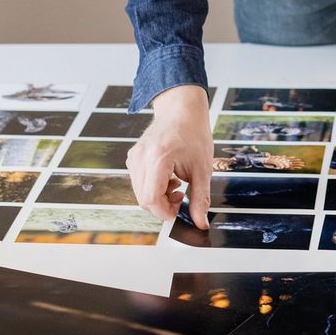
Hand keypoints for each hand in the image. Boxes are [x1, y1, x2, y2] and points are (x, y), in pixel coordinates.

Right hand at [125, 85, 212, 227]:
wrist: (182, 110)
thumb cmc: (194, 134)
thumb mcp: (203, 168)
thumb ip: (200, 198)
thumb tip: (201, 224)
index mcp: (159, 157)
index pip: (151, 199)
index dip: (165, 212)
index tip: (179, 210)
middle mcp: (141, 157)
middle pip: (144, 200)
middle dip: (163, 206)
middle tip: (181, 195)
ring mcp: (134, 157)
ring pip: (140, 193)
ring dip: (158, 197)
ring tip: (176, 183)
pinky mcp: (132, 157)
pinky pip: (138, 183)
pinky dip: (153, 187)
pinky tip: (167, 177)